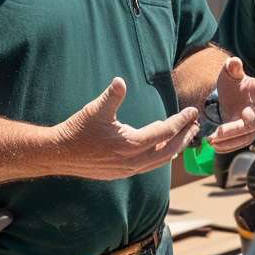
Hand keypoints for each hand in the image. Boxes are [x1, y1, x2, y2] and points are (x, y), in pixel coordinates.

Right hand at [52, 78, 200, 180]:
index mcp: (130, 144)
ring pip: (159, 161)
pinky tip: (161, 147)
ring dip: (174, 148)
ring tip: (184, 136)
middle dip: (184, 137)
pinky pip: (149, 166)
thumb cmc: (77, 130)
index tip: (192, 112)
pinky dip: (160, 156)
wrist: (59, 154)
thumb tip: (120, 81)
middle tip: (195, 125)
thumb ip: (112, 96)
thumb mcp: (95, 109)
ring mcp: (127, 170)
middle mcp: (132, 161)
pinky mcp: (121, 173)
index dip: (180, 121)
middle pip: (168, 151)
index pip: (164, 133)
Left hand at [209, 57, 254, 152]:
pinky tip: (215, 145)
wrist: (233, 98)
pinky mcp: (248, 135)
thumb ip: (232, 68)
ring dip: (229, 139)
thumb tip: (234, 61)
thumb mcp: (230, 74)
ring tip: (212, 140)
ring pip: (246, 135)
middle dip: (238, 127)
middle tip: (221, 131)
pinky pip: (240, 143)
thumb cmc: (234, 85)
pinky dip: (227, 145)